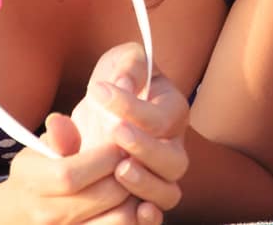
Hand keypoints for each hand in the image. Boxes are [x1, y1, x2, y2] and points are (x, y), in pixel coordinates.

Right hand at [0, 111, 141, 224]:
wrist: (25, 212)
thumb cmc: (39, 173)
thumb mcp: (41, 150)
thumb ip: (58, 137)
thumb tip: (59, 121)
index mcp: (32, 183)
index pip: (71, 175)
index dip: (104, 158)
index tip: (120, 145)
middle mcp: (47, 215)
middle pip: (104, 196)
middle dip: (127, 172)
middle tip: (134, 158)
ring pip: (120, 218)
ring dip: (135, 195)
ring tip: (134, 179)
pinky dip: (136, 215)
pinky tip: (133, 199)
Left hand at [73, 42, 189, 219]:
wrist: (103, 108)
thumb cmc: (118, 81)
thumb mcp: (122, 62)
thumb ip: (127, 66)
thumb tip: (122, 82)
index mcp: (172, 112)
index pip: (160, 116)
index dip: (132, 107)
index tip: (99, 92)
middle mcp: (173, 146)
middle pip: (173, 160)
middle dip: (146, 148)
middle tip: (116, 132)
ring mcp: (161, 176)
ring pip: (168, 191)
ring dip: (146, 184)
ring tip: (120, 169)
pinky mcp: (144, 196)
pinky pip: (156, 214)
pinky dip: (149, 218)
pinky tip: (135, 210)